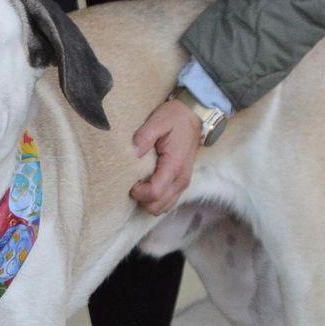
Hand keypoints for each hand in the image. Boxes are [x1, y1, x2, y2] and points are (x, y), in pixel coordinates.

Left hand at [130, 98, 199, 214]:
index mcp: (174, 166)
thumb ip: (144, 137)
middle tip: (133, 183)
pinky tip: (148, 186)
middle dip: (141, 199)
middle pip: (157, 207)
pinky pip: (168, 202)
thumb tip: (133, 153)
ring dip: (148, 201)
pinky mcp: (182, 183)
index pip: (155, 193)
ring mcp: (183, 183)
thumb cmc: (175, 118)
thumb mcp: (158, 121)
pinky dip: (156, 200)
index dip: (138, 193)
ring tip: (140, 185)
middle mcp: (181, 179)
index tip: (130, 182)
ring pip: (162, 208)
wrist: (194, 117)